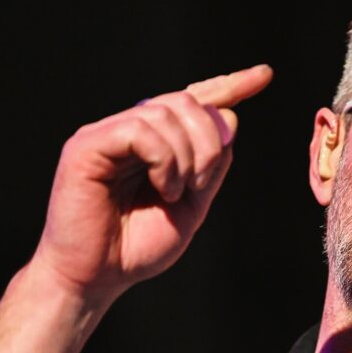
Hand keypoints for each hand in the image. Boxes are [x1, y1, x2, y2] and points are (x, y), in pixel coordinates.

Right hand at [33, 64, 272, 302]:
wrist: (98, 277)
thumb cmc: (137, 247)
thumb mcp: (192, 207)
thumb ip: (212, 168)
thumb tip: (230, 119)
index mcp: (156, 143)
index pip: (195, 101)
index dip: (230, 85)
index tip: (265, 75)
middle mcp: (131, 130)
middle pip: (187, 102)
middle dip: (210, 140)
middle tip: (201, 183)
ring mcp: (107, 134)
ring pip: (165, 112)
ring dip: (187, 156)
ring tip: (175, 193)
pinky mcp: (87, 145)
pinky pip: (139, 129)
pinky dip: (163, 158)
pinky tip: (162, 187)